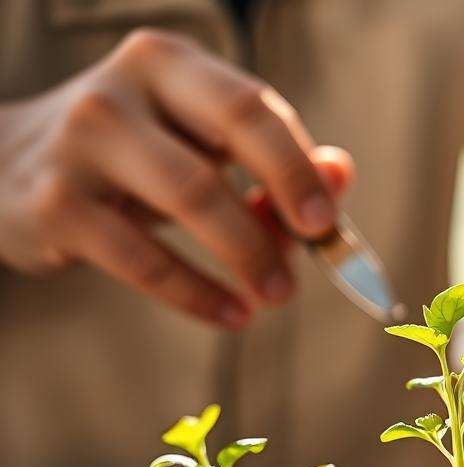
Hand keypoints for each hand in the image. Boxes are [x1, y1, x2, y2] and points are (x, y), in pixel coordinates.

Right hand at [0, 28, 352, 327]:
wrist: (7, 168)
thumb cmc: (132, 159)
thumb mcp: (197, 146)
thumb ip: (272, 159)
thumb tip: (342, 174)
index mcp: (169, 65)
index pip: (253, 105)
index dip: (299, 163)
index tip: (328, 220)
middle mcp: (123, 90)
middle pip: (229, 132)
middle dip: (284, 194)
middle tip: (316, 251)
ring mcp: (82, 142)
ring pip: (192, 196)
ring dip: (249, 254)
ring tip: (277, 295)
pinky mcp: (55, 205)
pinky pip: (143, 259)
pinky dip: (197, 294)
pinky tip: (230, 315)